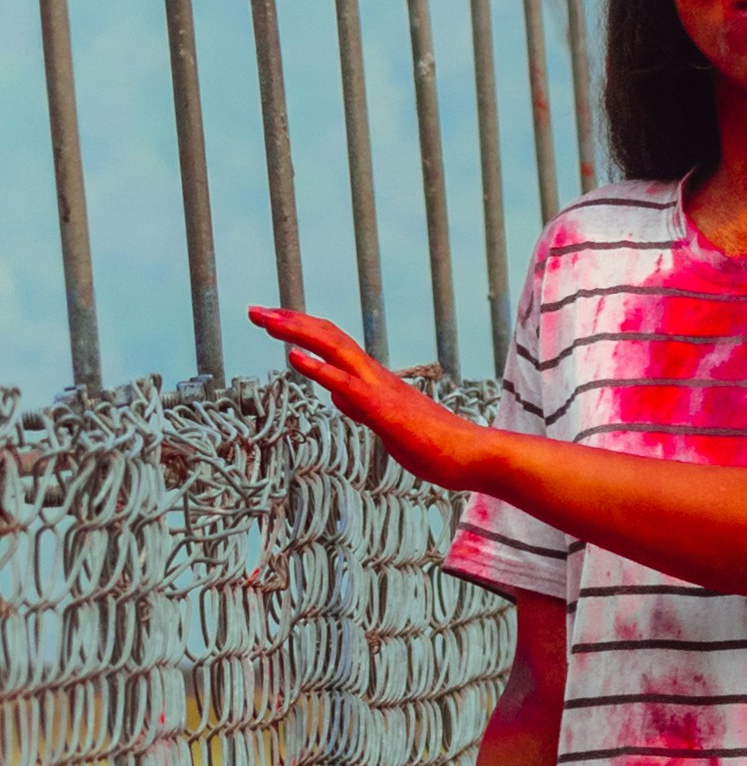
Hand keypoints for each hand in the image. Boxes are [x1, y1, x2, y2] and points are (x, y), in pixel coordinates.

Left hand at [250, 307, 486, 489]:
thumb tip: (337, 397)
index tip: (272, 321)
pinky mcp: (382, 409)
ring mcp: (379, 389)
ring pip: (334, 348)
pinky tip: (292, 357)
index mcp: (375, 380)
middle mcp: (375, 376)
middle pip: (328, 336)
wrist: (472, 455)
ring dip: (297, 332)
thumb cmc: (435, 445)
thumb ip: (361, 408)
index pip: (333, 344)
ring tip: (266, 319)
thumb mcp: (387, 425)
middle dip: (290, 322)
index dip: (302, 330)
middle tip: (255, 311)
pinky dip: (317, 368)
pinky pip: (345, 384)